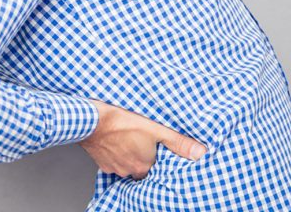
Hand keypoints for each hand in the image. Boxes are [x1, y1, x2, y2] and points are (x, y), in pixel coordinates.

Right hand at [77, 98, 206, 180]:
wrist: (90, 120)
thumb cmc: (121, 122)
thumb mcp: (155, 128)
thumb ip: (178, 142)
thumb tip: (200, 152)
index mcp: (144, 165)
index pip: (155, 167)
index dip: (155, 157)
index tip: (154, 147)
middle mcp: (129, 170)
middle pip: (140, 167)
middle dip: (141, 156)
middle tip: (140, 141)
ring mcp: (113, 167)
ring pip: (125, 164)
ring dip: (127, 154)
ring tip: (128, 139)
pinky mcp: (101, 162)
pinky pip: (111, 161)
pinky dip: (114, 153)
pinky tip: (115, 141)